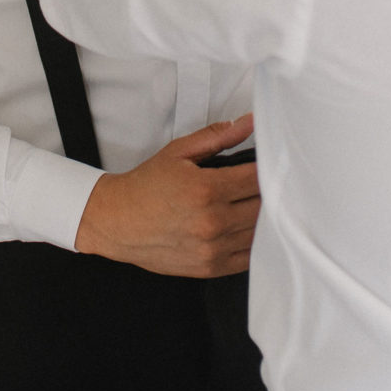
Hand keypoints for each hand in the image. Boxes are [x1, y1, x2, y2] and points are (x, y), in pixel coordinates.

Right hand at [73, 113, 259, 277]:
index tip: (273, 164)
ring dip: (264, 218)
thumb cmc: (146, 185)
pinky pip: (248, 257)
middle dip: (270, 193)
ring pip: (259, 233)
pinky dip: (254, 243)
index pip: (258, 178)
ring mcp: (212, 248)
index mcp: (206, 189)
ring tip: (260, 205)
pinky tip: (249, 229)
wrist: (116, 221)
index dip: (270, 169)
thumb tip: (248, 122)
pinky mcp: (209, 267)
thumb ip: (217, 137)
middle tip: (271, 184)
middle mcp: (212, 221)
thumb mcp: (178, 152)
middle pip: (264, 206)